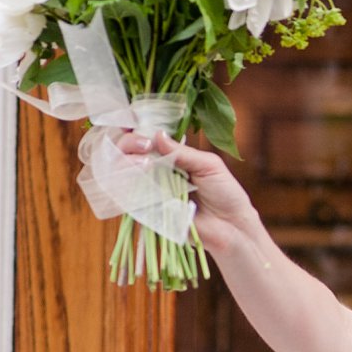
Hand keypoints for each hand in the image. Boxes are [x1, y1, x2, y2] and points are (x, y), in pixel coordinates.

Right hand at [115, 130, 262, 254]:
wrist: (230, 227)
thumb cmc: (225, 193)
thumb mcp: (209, 165)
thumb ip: (183, 152)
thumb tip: (157, 135)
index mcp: (171, 157)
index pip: (146, 140)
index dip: (135, 130)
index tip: (132, 124)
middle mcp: (156, 172)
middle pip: (126, 153)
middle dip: (128, 143)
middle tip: (144, 145)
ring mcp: (149, 191)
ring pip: (121, 173)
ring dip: (126, 163)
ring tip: (145, 163)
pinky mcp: (146, 211)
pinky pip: (128, 198)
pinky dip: (127, 186)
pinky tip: (139, 179)